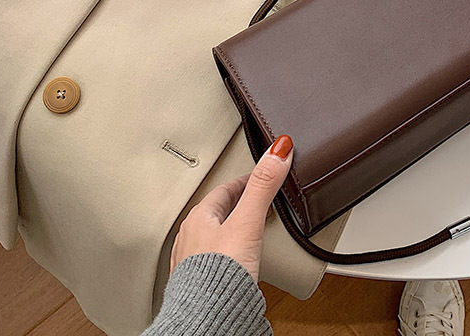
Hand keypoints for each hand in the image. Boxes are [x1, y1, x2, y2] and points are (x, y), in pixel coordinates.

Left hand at [169, 134, 292, 281]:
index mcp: (199, 218)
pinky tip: (237, 261)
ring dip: (232, 229)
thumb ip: (264, 186)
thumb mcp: (248, 222)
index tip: (260, 177)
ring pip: (213, 235)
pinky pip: (212, 258)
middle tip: (258, 202)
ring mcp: (191, 261)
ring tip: (250, 230)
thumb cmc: (219, 276)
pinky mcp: (197, 283)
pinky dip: (227, 252)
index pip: (225, 189)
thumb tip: (279, 150)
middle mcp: (190, 238)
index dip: (246, 182)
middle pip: (218, 211)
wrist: (205, 322)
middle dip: (239, 205)